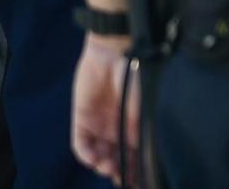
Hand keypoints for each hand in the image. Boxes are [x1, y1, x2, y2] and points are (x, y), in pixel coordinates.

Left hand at [72, 35, 140, 182]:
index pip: (133, 157)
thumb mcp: (146, 109)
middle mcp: (116, 129)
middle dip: (118, 171)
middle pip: (115, 159)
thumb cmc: (137, 78)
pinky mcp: (81, 119)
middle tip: (122, 177)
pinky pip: (80, 144)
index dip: (134, 171)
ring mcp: (98, 125)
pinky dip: (86, 155)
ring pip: (98, 155)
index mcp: (134, 127)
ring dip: (103, 165)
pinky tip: (94, 158)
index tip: (136, 182)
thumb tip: (147, 162)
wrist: (116, 53)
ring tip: (109, 167)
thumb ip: (144, 134)